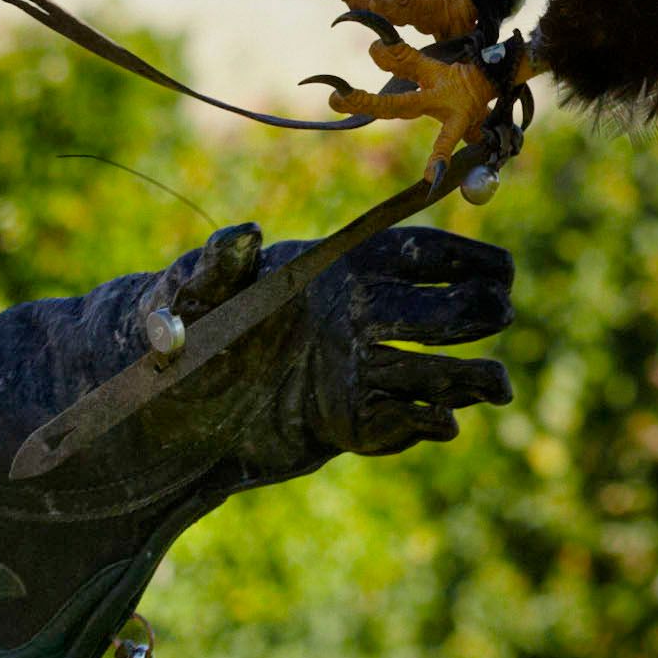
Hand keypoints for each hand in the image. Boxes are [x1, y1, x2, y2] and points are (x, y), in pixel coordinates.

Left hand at [134, 220, 515, 475]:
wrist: (158, 411)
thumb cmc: (173, 332)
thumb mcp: (182, 295)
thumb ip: (214, 265)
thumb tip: (243, 233)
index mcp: (332, 274)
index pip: (414, 254)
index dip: (462, 256)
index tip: (499, 266)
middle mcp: (354, 320)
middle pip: (435, 311)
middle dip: (474, 311)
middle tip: (498, 313)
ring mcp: (353, 373)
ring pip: (427, 371)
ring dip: (466, 378)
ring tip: (496, 387)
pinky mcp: (342, 423)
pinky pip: (394, 423)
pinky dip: (420, 424)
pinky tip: (439, 422)